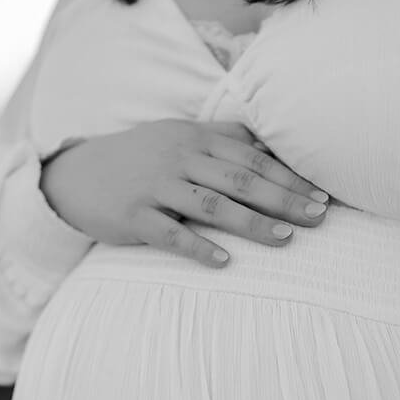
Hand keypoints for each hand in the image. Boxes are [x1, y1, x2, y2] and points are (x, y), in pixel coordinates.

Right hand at [38, 120, 330, 266]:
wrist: (76, 174)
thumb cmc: (140, 158)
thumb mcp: (179, 137)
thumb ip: (223, 138)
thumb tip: (270, 146)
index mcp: (196, 139)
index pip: (253, 158)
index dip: (290, 176)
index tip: (323, 195)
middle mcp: (179, 158)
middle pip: (240, 179)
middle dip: (284, 199)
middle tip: (319, 217)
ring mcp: (155, 187)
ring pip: (211, 205)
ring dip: (251, 223)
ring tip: (285, 239)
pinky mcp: (132, 216)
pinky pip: (169, 233)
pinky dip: (198, 248)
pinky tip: (224, 263)